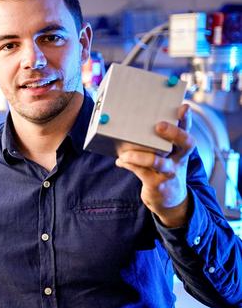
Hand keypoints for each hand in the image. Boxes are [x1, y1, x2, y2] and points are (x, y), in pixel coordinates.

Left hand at [115, 104, 195, 227]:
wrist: (170, 200)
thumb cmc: (163, 170)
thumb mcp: (166, 156)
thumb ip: (156, 142)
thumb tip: (134, 122)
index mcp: (181, 150)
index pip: (187, 132)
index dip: (187, 120)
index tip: (184, 107)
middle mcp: (179, 160)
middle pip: (185, 144)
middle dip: (173, 133)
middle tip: (159, 125)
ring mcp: (169, 173)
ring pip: (158, 162)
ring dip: (139, 156)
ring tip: (124, 153)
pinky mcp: (157, 184)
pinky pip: (141, 172)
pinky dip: (128, 164)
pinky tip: (120, 161)